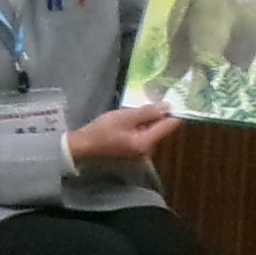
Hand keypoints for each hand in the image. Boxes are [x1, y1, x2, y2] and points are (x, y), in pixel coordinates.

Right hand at [66, 104, 181, 166]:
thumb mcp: (124, 117)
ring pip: (152, 132)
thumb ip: (147, 112)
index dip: (172, 111)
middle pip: (161, 129)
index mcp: (147, 143)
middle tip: (142, 104)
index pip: (170, 125)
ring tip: (131, 113)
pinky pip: (144, 137)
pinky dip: (139, 129)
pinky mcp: (134, 154)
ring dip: (146, 122)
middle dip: (155, 116)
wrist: (83, 148)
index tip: (168, 99)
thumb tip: (167, 107)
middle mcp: (148, 152)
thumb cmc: (102, 131)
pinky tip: (127, 124)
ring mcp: (142, 154)